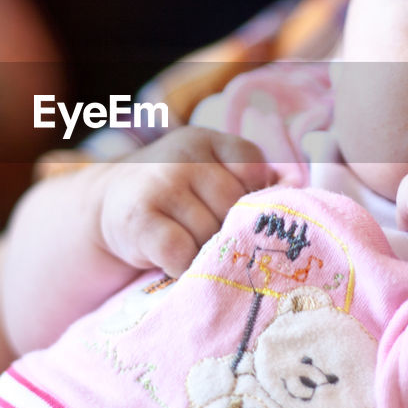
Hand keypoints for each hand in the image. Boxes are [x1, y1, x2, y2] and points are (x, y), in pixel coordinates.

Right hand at [97, 127, 275, 276]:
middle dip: (228, 229)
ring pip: (210, 233)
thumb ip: (249, 178)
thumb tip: (298, 190)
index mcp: (207, 141)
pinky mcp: (140, 221)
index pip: (253, 168)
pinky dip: (182, 267)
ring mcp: (161, 185)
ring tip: (190, 246)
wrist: (109, 205)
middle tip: (211, 236)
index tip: (237, 211)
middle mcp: (183, 156)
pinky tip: (173, 260)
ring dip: (205, 251)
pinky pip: (182, 254)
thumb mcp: (208, 171)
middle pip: (234, 206)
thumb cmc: (175, 194)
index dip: (251, 197)